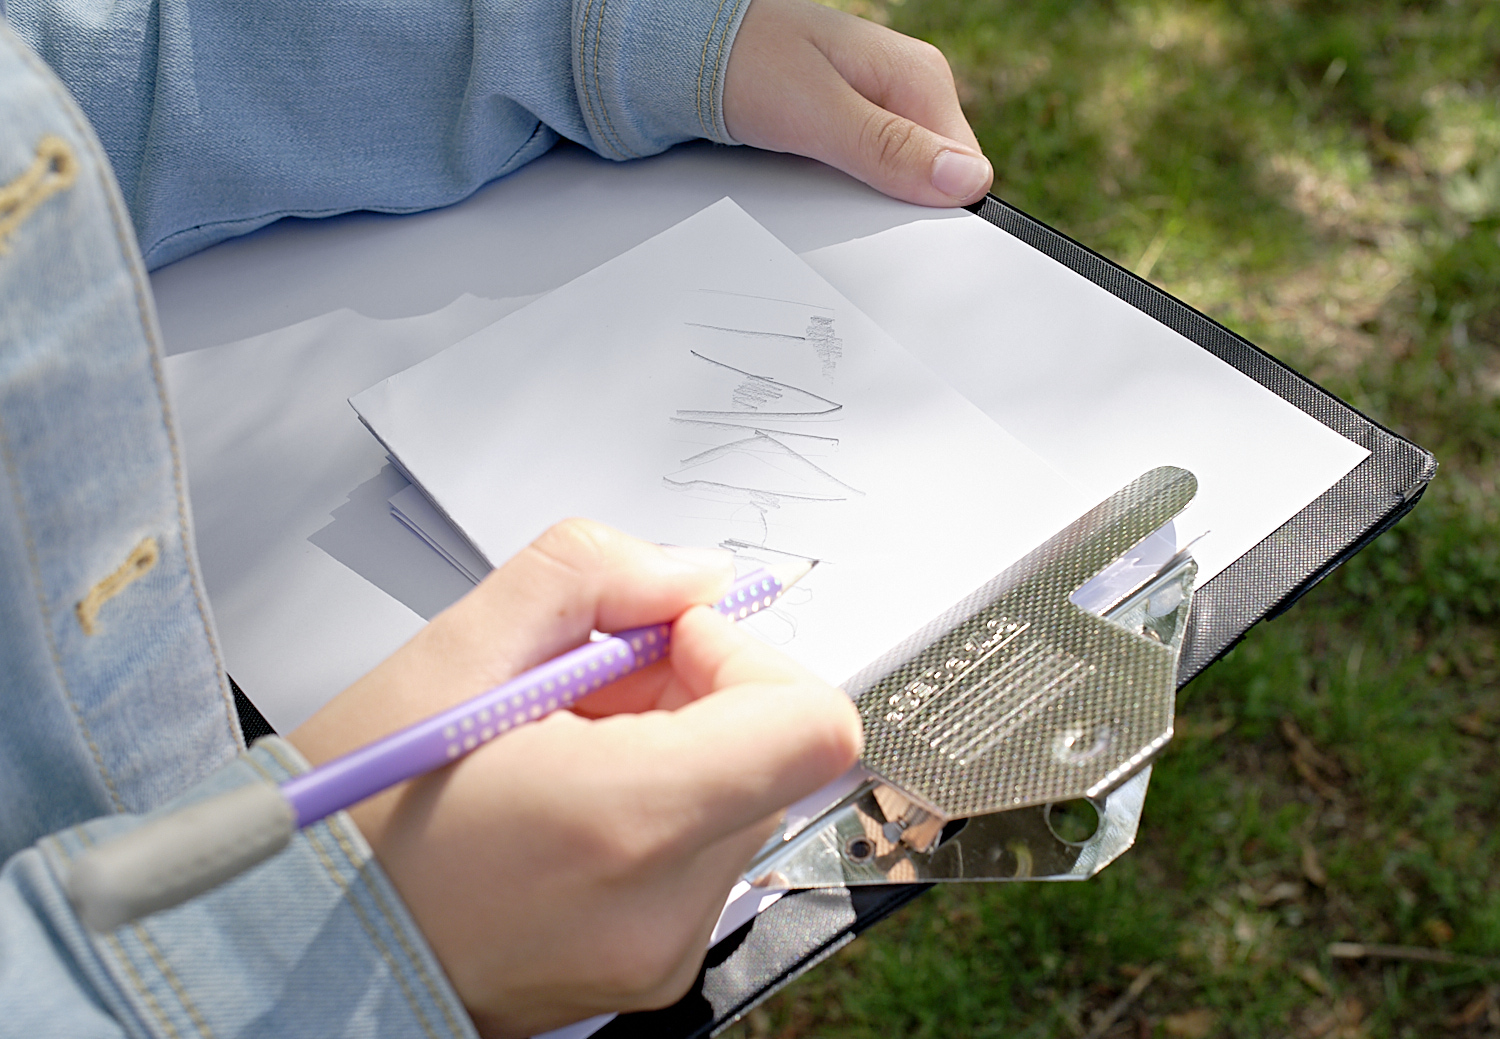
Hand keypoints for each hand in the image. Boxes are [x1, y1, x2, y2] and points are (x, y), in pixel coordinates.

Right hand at [289, 520, 861, 1037]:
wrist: (293, 953)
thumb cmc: (350, 824)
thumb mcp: (449, 656)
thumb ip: (588, 577)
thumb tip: (691, 575)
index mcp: (627, 821)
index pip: (810, 724)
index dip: (747, 655)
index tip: (664, 639)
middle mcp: (666, 906)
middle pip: (770, 753)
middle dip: (690, 691)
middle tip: (577, 690)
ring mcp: (664, 951)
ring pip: (739, 796)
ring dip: (669, 745)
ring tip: (553, 748)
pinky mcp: (653, 969)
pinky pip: (702, 852)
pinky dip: (652, 803)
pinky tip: (560, 798)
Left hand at [724, 0, 992, 205]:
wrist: (685, 48)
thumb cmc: (743, 61)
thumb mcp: (818, 112)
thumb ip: (889, 148)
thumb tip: (966, 181)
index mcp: (919, 78)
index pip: (966, 171)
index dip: (934, 211)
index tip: (894, 230)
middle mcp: (906, 92)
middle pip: (930, 181)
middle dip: (895, 208)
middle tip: (840, 203)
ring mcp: (878, 110)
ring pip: (895, 185)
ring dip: (863, 204)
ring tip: (816, 188)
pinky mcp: (848, 128)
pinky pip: (863, 177)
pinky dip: (838, 192)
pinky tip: (809, 184)